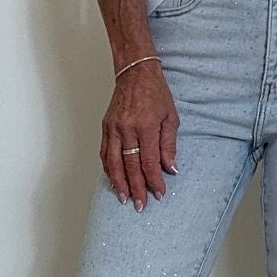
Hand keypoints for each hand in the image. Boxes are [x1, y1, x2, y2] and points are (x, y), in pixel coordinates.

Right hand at [102, 59, 179, 207]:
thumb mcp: (170, 117)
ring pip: (113, 162)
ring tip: (124, 198)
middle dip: (136, 187)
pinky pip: (105, 152)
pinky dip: (108, 168)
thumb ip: (169, 144)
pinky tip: (113, 179)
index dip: (154, 180)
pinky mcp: (106, 127)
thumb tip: (170, 168)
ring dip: (119, 182)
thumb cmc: (155, 92)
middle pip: (130, 165)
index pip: (149, 161)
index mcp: (145, 126)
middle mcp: (126, 129)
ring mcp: (113, 128)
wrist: (135, 72)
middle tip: (140, 204)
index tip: (158, 193)